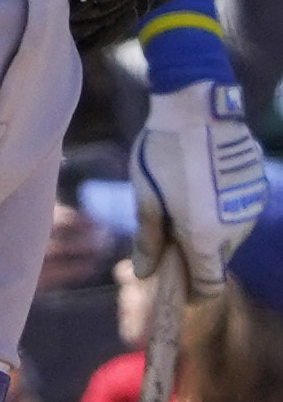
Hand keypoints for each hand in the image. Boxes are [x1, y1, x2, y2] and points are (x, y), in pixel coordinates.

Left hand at [136, 81, 268, 298]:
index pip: (208, 287)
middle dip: (193, 253)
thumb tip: (144, 273)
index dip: (192, 293)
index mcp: (206, 237)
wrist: (199, 108)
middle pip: (215, 259)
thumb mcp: (146, 196)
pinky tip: (200, 180)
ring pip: (227, 235)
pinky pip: (237, 211)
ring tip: (181, 194)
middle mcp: (236, 229)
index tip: (176, 288)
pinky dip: (219, 208)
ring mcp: (251, 208)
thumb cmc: (164, 152)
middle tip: (166, 228)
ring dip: (206, 228)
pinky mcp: (257, 189)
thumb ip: (147, 239)